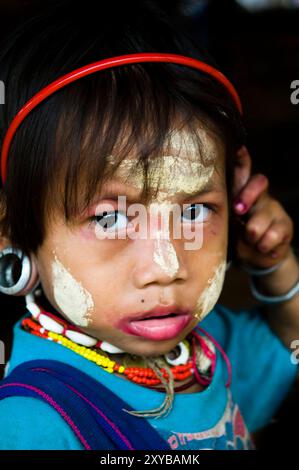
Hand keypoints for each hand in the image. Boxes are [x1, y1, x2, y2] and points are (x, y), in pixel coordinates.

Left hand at [231, 146, 293, 268]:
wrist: (259, 259)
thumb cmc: (238, 239)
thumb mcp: (227, 227)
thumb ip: (223, 216)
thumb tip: (215, 210)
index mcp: (242, 195)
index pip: (243, 173)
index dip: (243, 161)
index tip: (239, 150)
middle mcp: (260, 197)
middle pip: (259, 182)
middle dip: (247, 195)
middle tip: (238, 210)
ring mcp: (275, 210)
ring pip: (260, 220)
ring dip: (251, 236)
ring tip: (249, 241)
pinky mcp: (286, 225)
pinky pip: (272, 235)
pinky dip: (263, 247)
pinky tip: (262, 248)